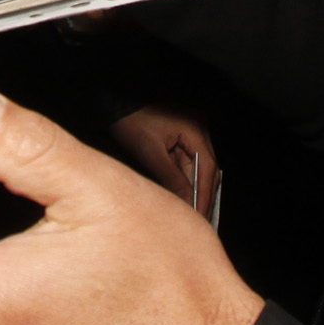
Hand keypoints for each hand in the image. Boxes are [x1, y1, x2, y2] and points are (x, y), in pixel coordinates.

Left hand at [109, 104, 219, 221]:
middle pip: (207, 169)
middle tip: (199, 220)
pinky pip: (188, 163)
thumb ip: (171, 177)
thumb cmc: (130, 120)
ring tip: (191, 214)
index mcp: (194, 127)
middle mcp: (198, 128)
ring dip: (193, 190)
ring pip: (198, 168)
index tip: (201, 215)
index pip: (207, 167)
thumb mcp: (149, 151)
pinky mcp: (182, 138)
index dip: (205, 194)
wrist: (116, 104)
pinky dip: (185, 180)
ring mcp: (192, 132)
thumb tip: (187, 201)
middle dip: (202, 195)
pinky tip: (183, 197)